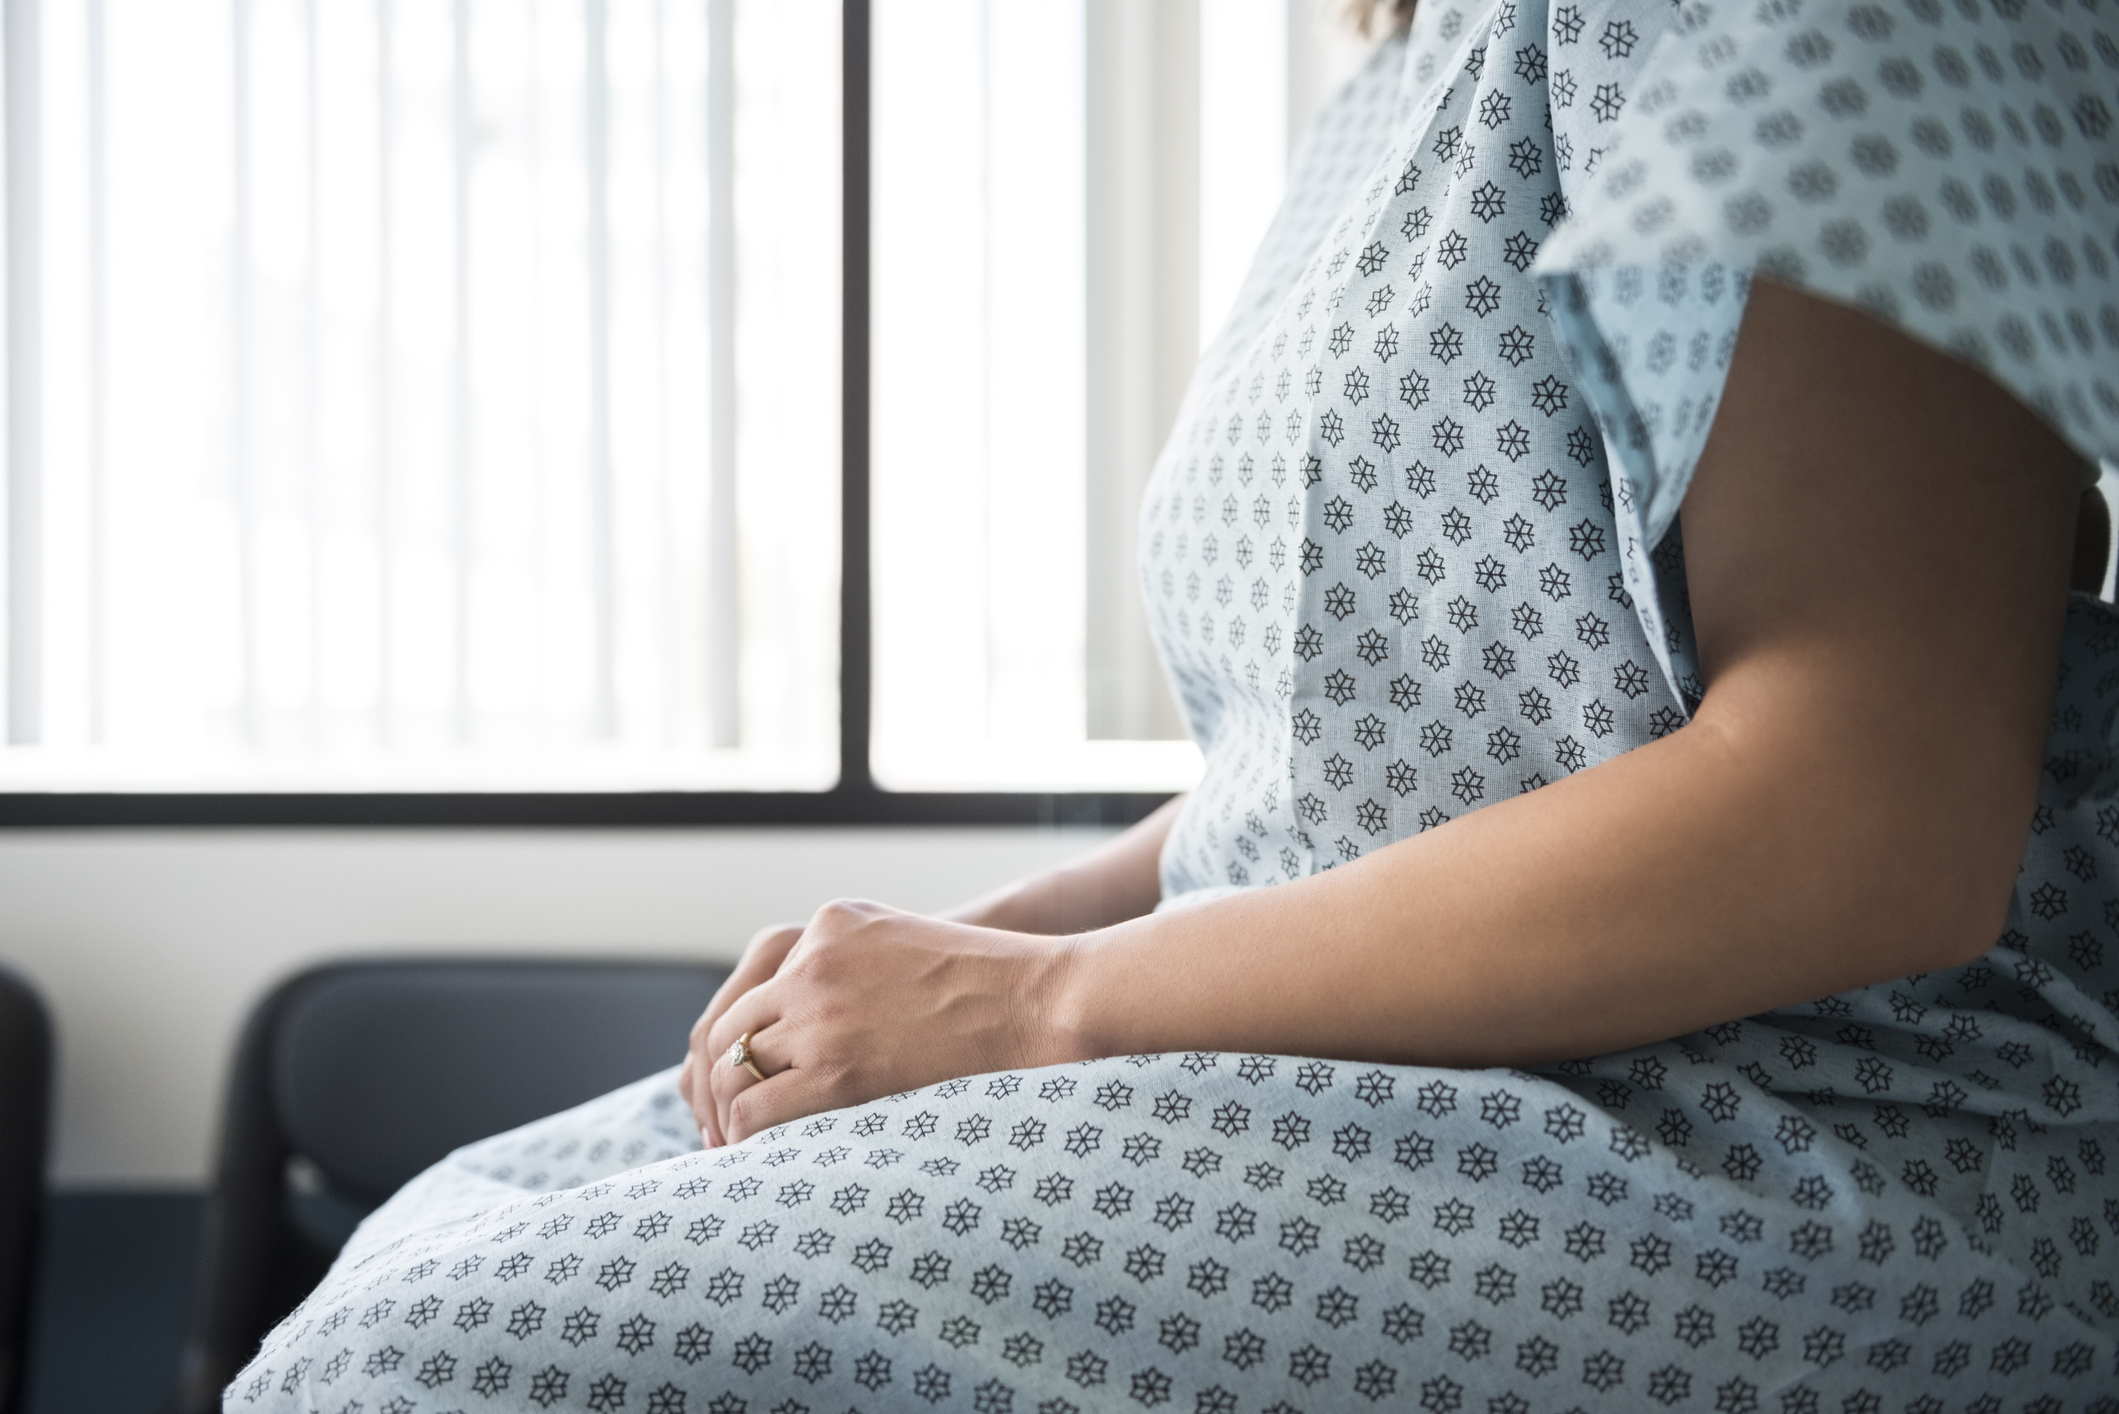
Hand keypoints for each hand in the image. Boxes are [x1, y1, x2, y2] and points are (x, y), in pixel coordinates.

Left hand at [683, 899, 1076, 1146]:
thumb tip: (814, 1033)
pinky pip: (757, 1109)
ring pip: (732, 1070)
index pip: (749, 991)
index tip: (737, 1085)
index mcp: (828, 923)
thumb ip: (852, 967)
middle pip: (727, 1031)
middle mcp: (811, 960)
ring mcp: (818, 1009)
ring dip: (731, 1113)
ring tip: (744, 1149)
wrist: (1039, 1001)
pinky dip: (747, 1137)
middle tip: (727, 1128)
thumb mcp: (906, 944)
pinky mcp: (836, 1065)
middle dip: (721, 1083)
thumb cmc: (991, 986)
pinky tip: (764, 1157)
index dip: (736, 1046)